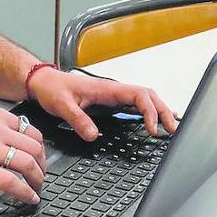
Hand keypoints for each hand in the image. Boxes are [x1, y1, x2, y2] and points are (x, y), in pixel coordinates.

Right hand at [0, 109, 47, 203]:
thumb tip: (17, 144)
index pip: (32, 131)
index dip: (41, 149)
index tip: (41, 159)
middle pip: (34, 147)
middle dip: (43, 165)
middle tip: (42, 176)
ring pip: (26, 163)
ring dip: (37, 179)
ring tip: (37, 188)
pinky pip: (11, 182)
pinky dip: (24, 192)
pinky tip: (28, 197)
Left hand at [28, 67, 177, 141]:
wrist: (42, 81)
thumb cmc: (52, 88)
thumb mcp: (62, 105)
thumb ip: (78, 119)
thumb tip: (94, 135)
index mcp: (107, 88)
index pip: (138, 95)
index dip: (150, 111)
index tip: (152, 129)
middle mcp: (113, 90)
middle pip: (148, 96)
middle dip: (163, 111)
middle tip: (173, 130)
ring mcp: (113, 96)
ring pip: (144, 99)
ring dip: (159, 110)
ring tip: (171, 126)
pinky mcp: (109, 102)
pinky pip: (134, 104)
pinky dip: (149, 111)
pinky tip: (155, 120)